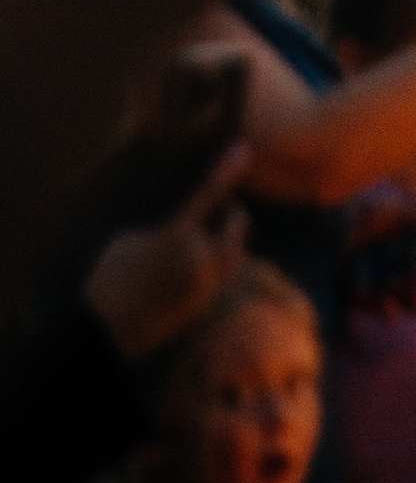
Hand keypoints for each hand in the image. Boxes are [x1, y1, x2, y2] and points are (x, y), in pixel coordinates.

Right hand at [83, 142, 251, 358]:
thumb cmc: (108, 280)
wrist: (104, 334)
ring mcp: (205, 286)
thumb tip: (184, 225)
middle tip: (216, 209)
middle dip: (230, 213)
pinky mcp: (203, 307)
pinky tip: (196, 265)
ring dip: (229, 241)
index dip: (227, 169)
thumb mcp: (129, 240)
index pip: (209, 193)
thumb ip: (163, 228)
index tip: (243, 148)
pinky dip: (217, 266)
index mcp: (177, 236)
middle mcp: (199, 259)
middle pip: (237, 225)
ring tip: (207, 238)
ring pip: (237, 254)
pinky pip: (223, 278)